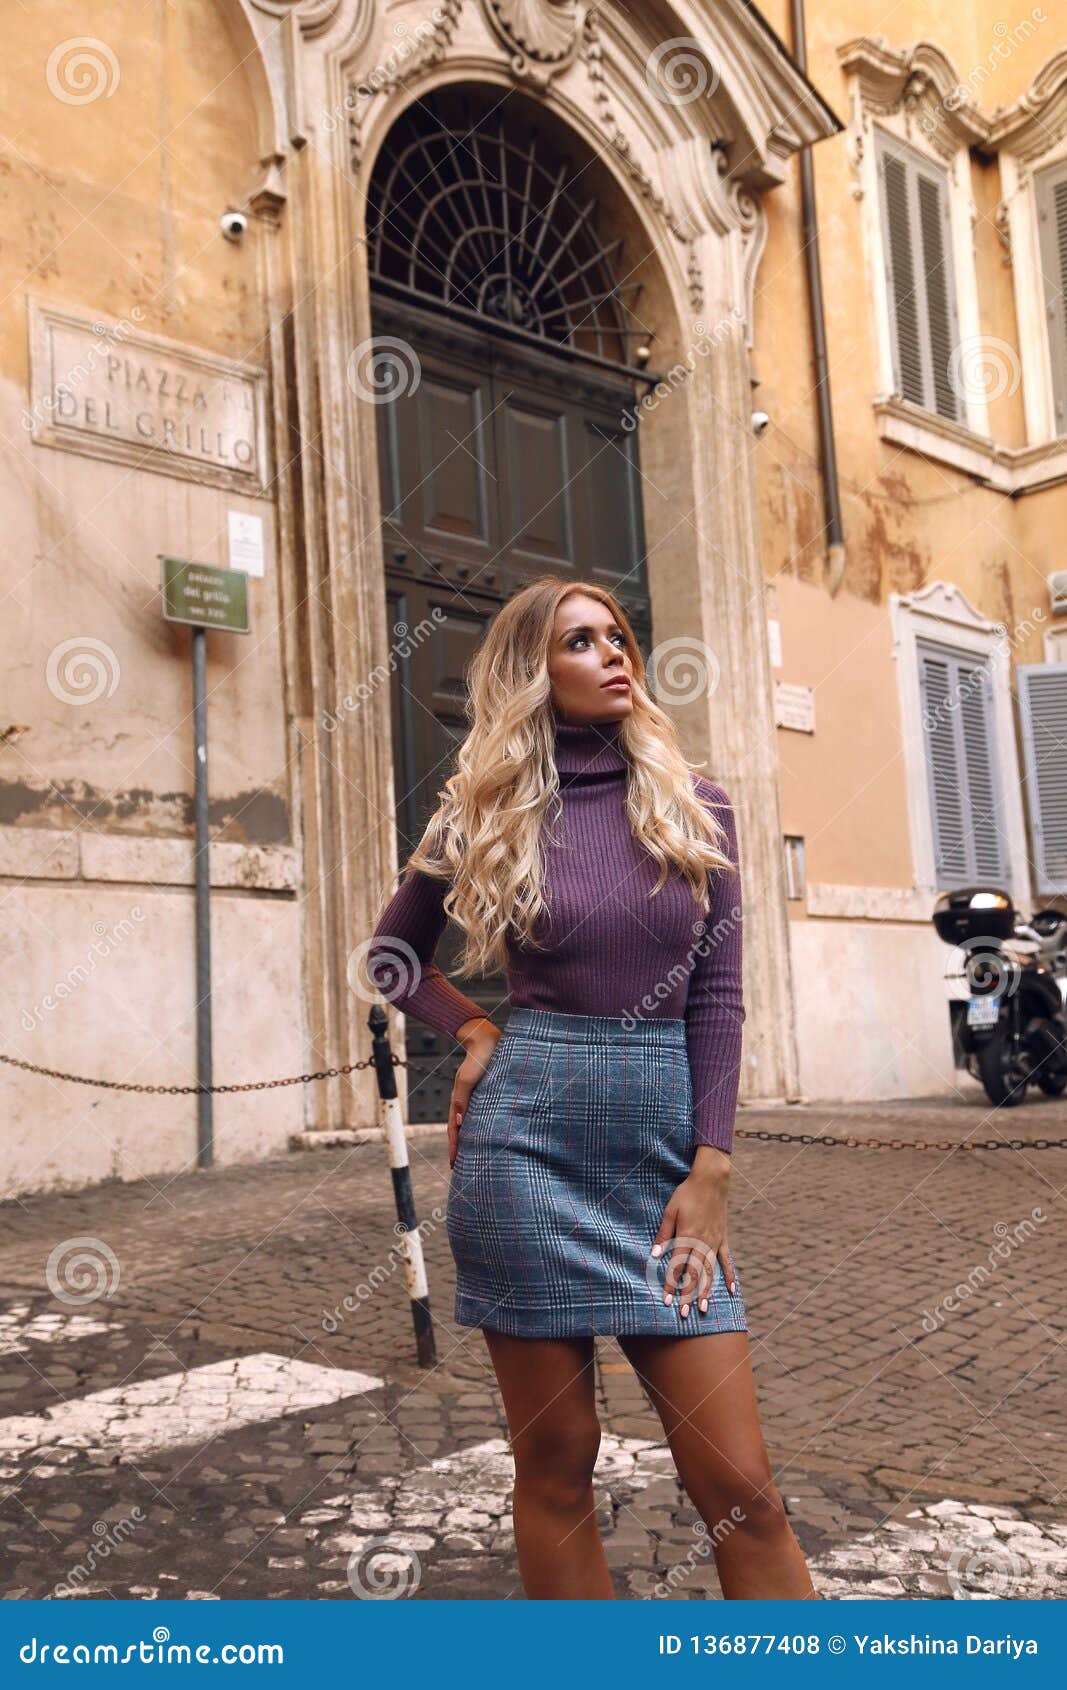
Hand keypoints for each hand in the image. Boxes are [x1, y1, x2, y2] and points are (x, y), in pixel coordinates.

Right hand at [448, 1018, 499, 1167]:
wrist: (487, 1041)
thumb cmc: (478, 1060)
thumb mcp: (467, 1080)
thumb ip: (462, 1100)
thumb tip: (458, 1123)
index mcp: (460, 1102)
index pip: (455, 1131)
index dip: (454, 1148)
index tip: (454, 1165)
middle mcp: (468, 1103)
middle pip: (462, 1131)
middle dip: (462, 1149)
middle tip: (464, 1168)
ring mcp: (477, 1100)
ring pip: (473, 1125)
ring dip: (472, 1141)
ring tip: (476, 1157)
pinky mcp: (489, 1095)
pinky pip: (484, 1116)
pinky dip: (483, 1128)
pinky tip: (488, 1135)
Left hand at [650, 1146, 735, 1316]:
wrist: (710, 1181)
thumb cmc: (686, 1194)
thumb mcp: (670, 1212)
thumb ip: (663, 1234)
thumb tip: (654, 1255)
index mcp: (686, 1237)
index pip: (677, 1267)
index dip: (672, 1285)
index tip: (667, 1301)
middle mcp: (702, 1243)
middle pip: (694, 1274)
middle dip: (688, 1295)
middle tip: (684, 1314)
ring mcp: (714, 1242)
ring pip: (710, 1271)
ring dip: (706, 1291)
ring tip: (703, 1308)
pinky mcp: (723, 1239)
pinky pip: (726, 1260)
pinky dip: (730, 1275)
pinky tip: (732, 1290)